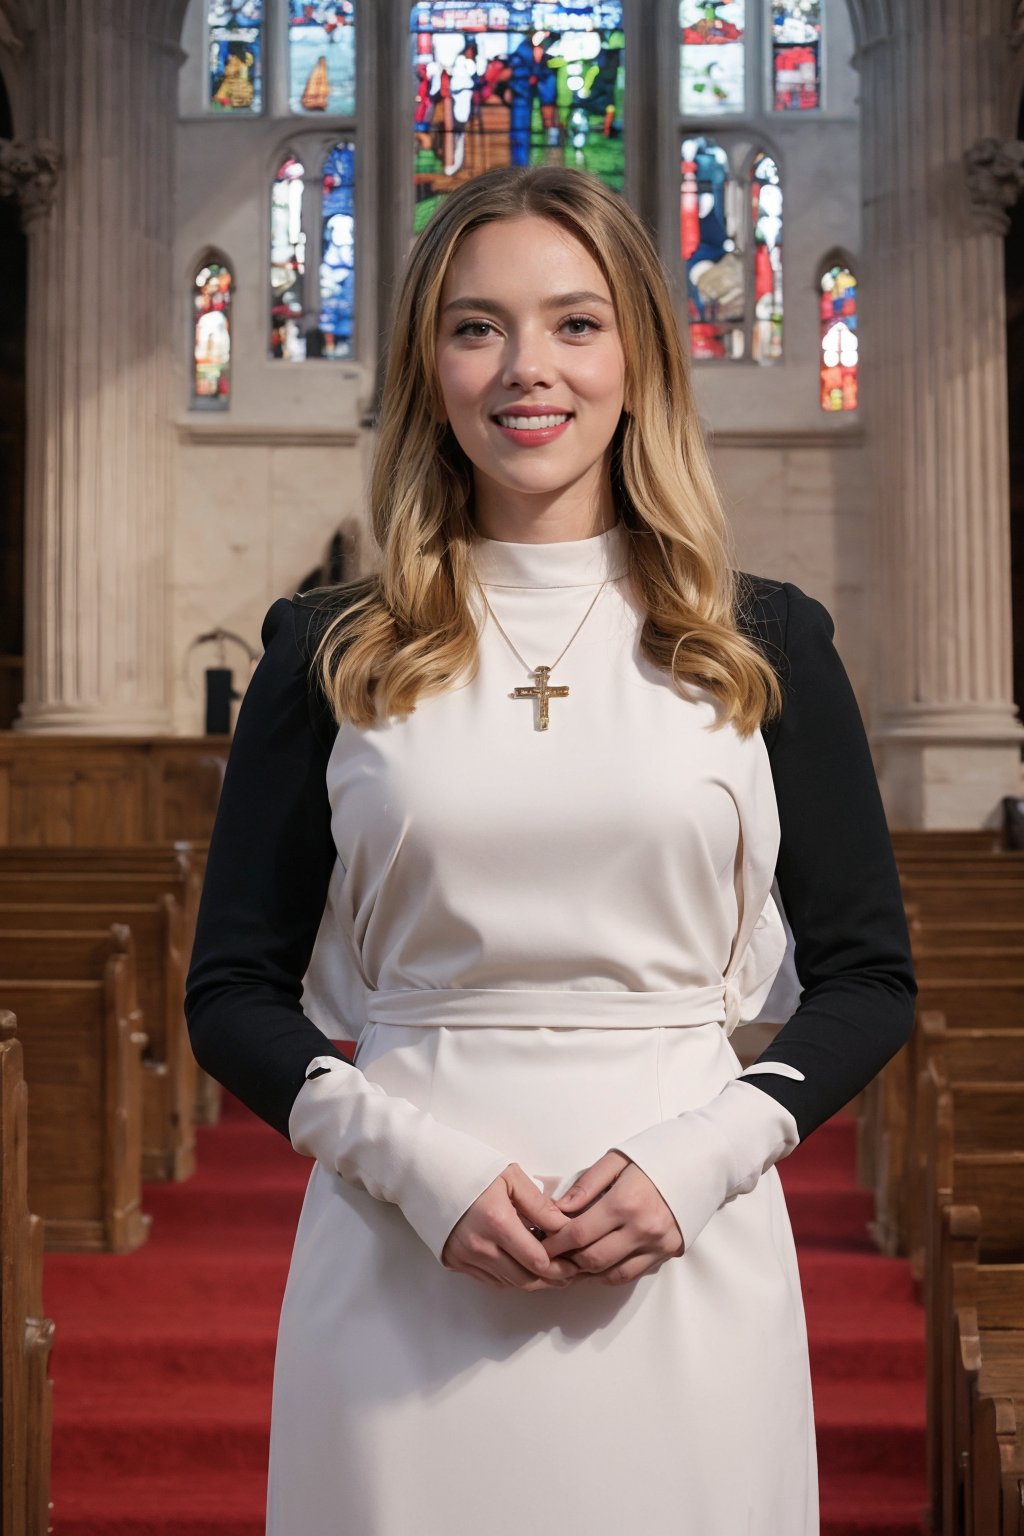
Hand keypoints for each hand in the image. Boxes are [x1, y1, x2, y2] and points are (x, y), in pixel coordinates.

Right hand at [441, 1163, 579, 1290]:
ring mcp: (464, 1257)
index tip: (577, 1262)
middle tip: (570, 1273)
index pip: (538, 1261)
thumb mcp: (510, 1176)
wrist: (423, 1169)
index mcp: (497, 1222)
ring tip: (551, 1271)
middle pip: (525, 1279)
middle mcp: (480, 1246)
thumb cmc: (468, 1165)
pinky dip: (510, 1277)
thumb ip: (540, 1205)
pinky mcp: (453, 1262)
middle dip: (552, 1279)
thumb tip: (566, 1227)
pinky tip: (521, 1266)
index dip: (562, 1267)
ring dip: (532, 1280)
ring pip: (508, 1283)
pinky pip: (490, 1280)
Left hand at [540, 1150, 683, 1284]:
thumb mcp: (618, 1158)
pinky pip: (631, 1273)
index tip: (539, 1245)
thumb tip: (558, 1208)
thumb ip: (586, 1184)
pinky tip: (594, 1266)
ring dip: (585, 1274)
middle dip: (565, 1262)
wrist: (705, 1158)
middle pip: (592, 1259)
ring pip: (611, 1274)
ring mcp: (658, 1244)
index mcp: (626, 1201)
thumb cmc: (658, 1152)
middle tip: (549, 1257)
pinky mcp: (669, 1252)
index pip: (579, 1234)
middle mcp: (643, 1228)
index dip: (554, 1244)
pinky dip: (608, 1274)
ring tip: (567, 1265)